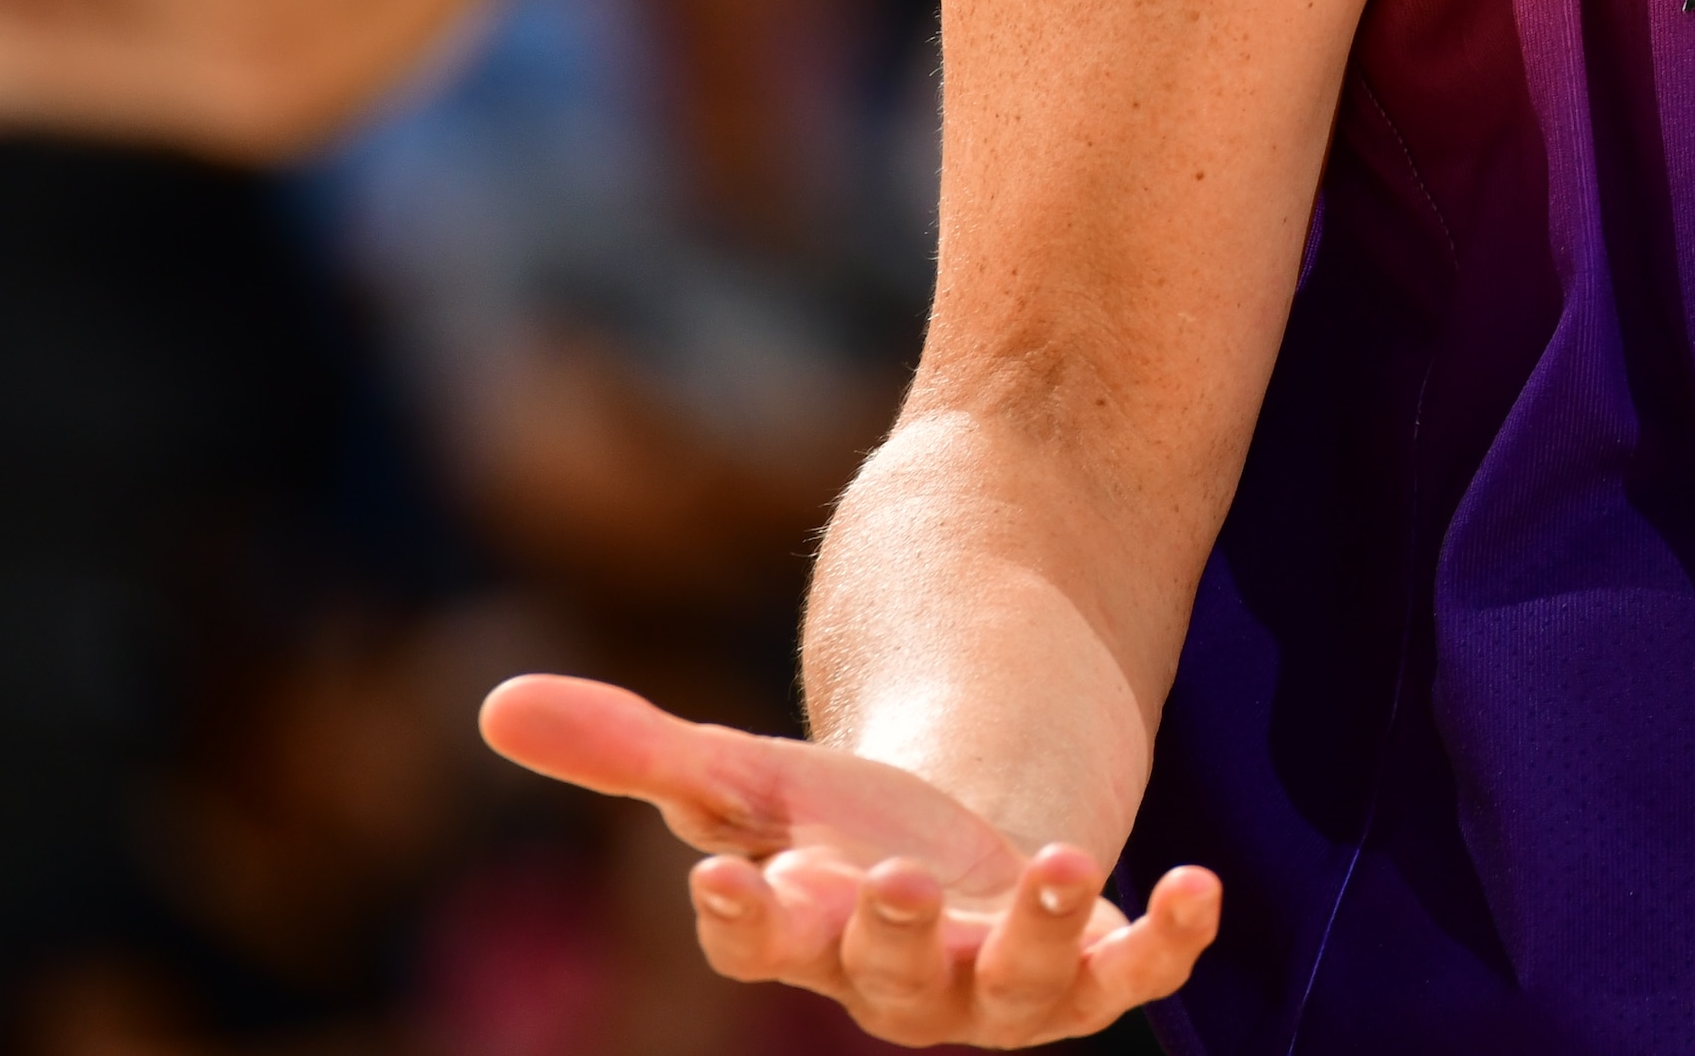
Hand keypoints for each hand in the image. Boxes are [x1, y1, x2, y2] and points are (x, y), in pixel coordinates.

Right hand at [479, 672, 1217, 1044]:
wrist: (974, 827)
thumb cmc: (846, 814)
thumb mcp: (747, 771)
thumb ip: (630, 750)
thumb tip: (492, 703)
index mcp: (809, 935)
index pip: (760, 943)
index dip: (745, 919)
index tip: (728, 876)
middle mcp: (903, 979)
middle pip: (889, 982)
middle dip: (892, 938)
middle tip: (897, 878)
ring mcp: (1004, 980)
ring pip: (1021, 992)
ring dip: (1044, 941)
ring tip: (1067, 871)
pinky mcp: (1098, 957)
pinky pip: (1139, 972)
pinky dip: (1170, 942)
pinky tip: (1203, 889)